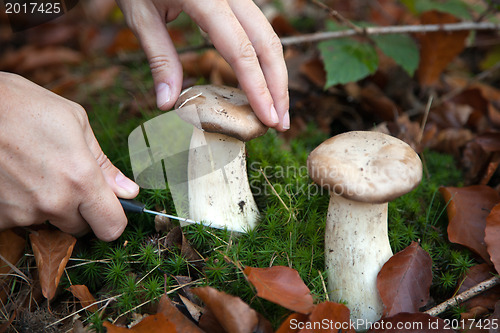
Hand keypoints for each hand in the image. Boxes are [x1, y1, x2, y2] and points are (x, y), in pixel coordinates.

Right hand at [0, 72, 138, 240]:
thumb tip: (129, 191)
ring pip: (49, 222)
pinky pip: (19, 220)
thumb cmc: (24, 106)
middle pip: (81, 227)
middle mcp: (54, 202)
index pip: (112, 227)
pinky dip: (20, 205)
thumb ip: (104, 164)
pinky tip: (14, 178)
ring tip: (34, 170)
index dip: (114, 220)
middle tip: (65, 179)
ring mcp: (22, 212)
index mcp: (81, 179)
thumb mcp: (75, 122)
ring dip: (48, 205)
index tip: (109, 209)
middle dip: (80, 209)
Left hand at [116, 0, 289, 130]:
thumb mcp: (141, 16)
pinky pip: (259, 30)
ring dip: (277, 75)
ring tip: (277, 110)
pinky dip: (265, 60)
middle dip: (278, 86)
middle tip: (281, 124)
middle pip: (268, 43)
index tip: (267, 118)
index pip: (241, 50)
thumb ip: (160, 59)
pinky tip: (264, 84)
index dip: (258, 88)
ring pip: (270, 36)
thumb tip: (167, 104)